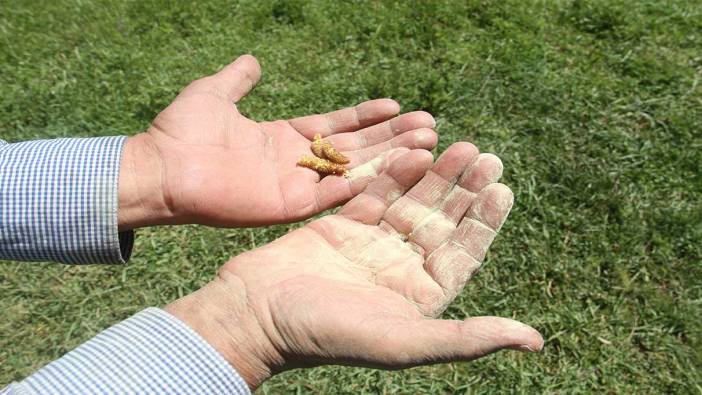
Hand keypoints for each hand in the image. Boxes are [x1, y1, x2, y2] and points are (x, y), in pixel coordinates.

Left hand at [118, 55, 437, 228]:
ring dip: (389, 160)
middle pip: (355, 148)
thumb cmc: (181, 131)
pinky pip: (333, 196)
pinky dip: (363, 186)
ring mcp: (295, 186)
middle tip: (428, 126)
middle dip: (391, 137)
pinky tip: (395, 173)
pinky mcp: (289, 207)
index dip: (366, 116)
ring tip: (425, 146)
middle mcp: (296, 162)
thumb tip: (254, 59)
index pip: (336, 126)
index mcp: (284, 137)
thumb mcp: (215, 93)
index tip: (397, 104)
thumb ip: (239, 79)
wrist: (160, 168)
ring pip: (353, 171)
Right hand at [166, 143, 542, 389]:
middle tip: (485, 155)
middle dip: (464, 189)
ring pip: (411, 202)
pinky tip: (413, 151)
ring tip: (458, 145)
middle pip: (441, 222)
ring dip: (435, 174)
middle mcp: (399, 268)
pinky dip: (394, 174)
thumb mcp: (405, 341)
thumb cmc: (328, 333)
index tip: (502, 189)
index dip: (484, 222)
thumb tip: (534, 341)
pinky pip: (375, 193)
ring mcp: (370, 244)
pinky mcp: (342, 224)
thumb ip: (468, 338)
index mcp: (419, 296)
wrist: (256, 314)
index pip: (463, 253)